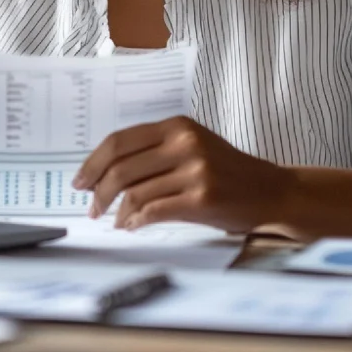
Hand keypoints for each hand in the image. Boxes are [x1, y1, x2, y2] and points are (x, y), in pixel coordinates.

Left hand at [72, 116, 291, 232]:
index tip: (80, 180)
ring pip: (135, 192)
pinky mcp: (201, 199)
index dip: (93, 163)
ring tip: (114, 220)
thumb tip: (106, 173)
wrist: (271, 191)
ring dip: (117, 211)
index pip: (120, 141)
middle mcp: (184, 143)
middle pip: (121, 167)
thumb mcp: (193, 147)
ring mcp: (194, 171)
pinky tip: (131, 226)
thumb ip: (155, 152)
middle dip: (99, 190)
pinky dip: (135, 221)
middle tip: (91, 206)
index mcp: (177, 126)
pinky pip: (153, 211)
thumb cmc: (227, 172)